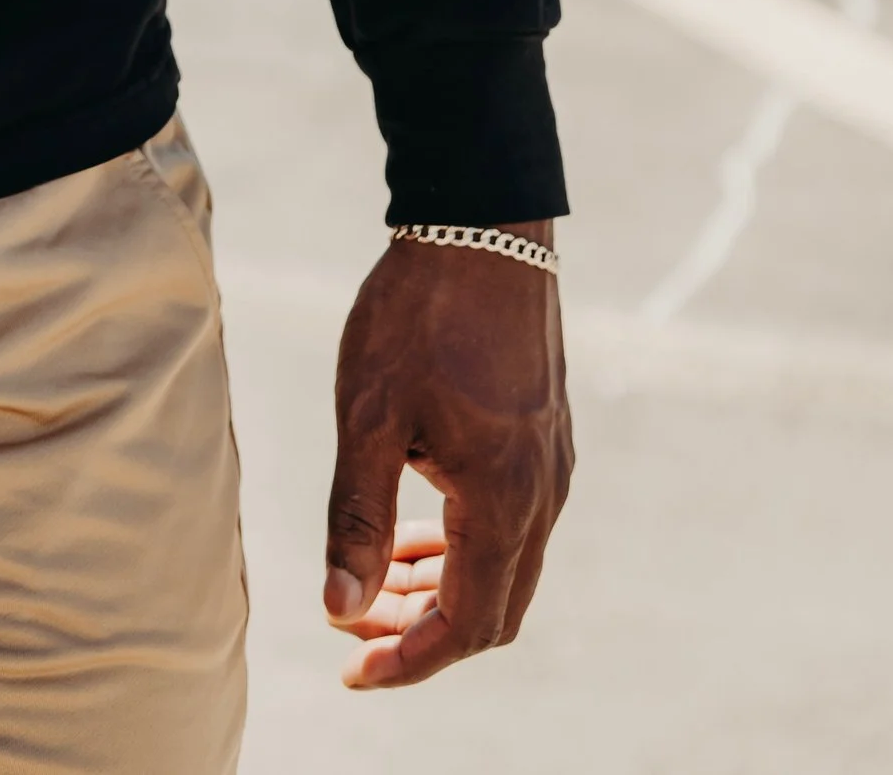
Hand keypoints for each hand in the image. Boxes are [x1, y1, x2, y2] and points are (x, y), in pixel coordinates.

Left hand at [322, 224, 570, 689]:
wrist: (481, 221)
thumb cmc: (419, 312)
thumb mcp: (369, 414)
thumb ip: (358, 518)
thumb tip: (337, 608)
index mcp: (503, 499)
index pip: (466, 624)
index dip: (408, 662)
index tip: (351, 671)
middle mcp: (544, 495)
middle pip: (493, 610)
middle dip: (422, 633)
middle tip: (353, 627)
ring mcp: (554, 466)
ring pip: (507, 568)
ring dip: (443, 589)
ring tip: (376, 580)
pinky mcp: (548, 437)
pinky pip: (515, 525)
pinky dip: (464, 546)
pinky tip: (416, 524)